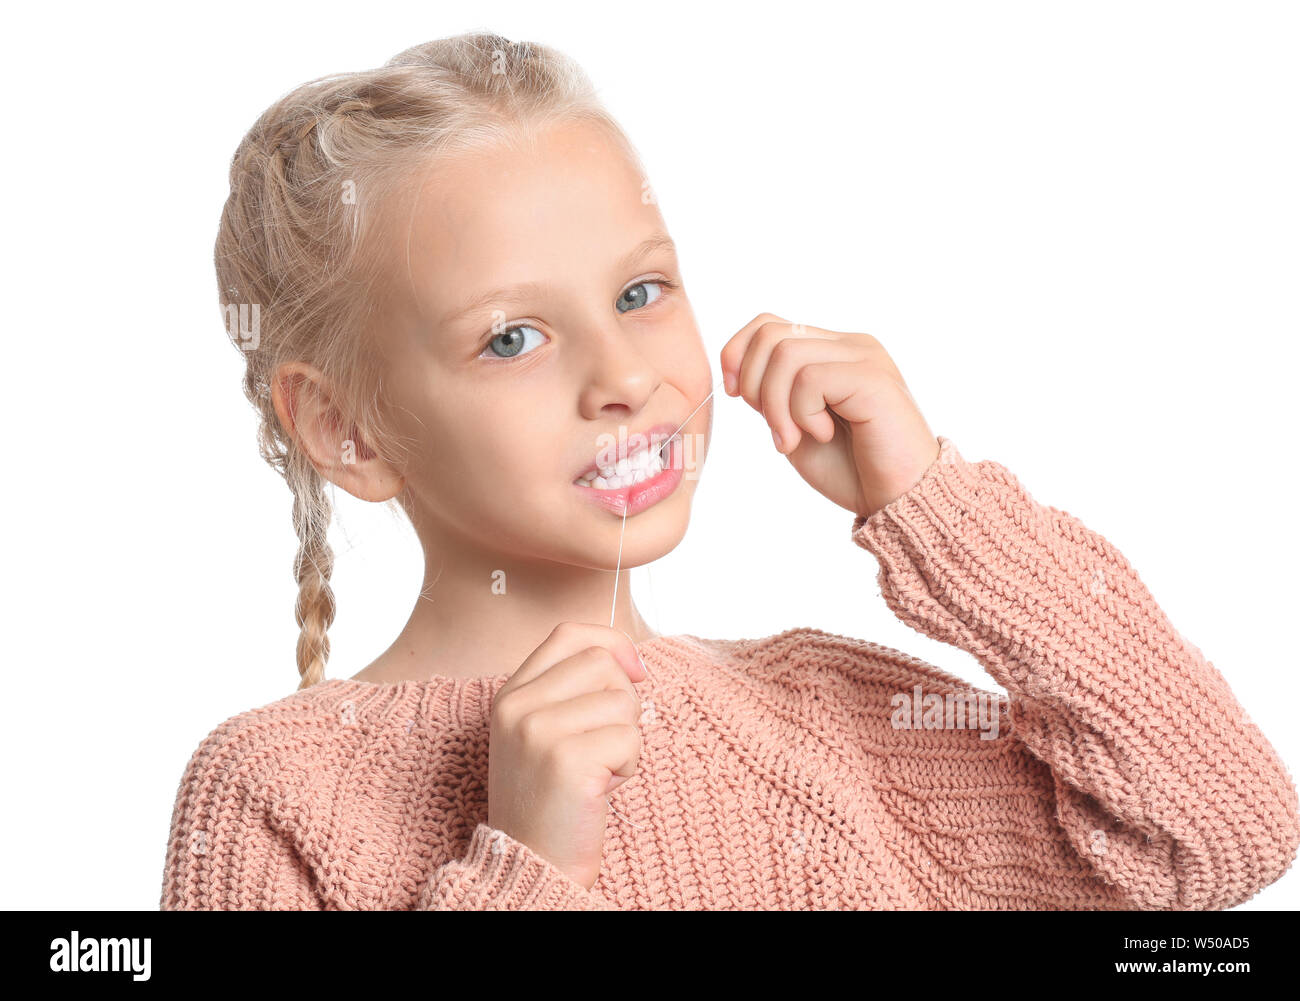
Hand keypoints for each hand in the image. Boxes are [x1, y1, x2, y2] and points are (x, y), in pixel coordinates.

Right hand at [487, 621, 646, 890]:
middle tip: (605, 745)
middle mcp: (517, 706)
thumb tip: (632, 661)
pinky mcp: (566, 759)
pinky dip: (629, 765)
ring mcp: (537, 731)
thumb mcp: (546, 734)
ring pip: (622, 700)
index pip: (568, 634)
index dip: (611, 643)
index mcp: (510, 695)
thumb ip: (573, 691)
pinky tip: (602, 789)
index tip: (635, 672)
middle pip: (602, 663)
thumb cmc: (551, 801)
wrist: (531, 865)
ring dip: (626, 738)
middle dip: (622, 701)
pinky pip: (630, 738)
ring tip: (600, 770)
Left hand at [720, 313, 940, 518]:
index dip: (738, 354)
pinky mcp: (873, 377)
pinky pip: (810, 379)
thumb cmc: (851, 469)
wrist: (896, 501)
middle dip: (754, 387)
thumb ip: (771, 394)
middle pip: (770, 335)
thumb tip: (735, 371)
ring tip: (795, 440)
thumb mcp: (795, 426)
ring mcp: (863, 357)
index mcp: (831, 352)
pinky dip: (802, 413)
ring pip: (785, 354)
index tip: (735, 395)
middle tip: (777, 430)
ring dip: (777, 407)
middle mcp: (849, 345)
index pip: (768, 325)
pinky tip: (823, 434)